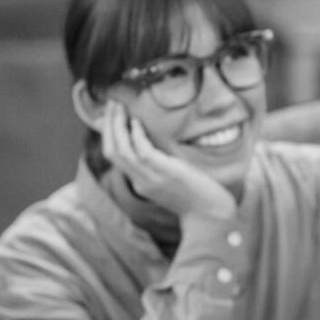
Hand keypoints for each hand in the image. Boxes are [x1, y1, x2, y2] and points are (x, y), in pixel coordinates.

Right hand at [99, 100, 235, 221]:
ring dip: (117, 126)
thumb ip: (159, 165)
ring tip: (119, 107)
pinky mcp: (166, 173)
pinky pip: (143, 152)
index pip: (114, 156)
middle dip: (108, 125)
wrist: (211, 215)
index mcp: (140, 182)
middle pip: (113, 151)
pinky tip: (136, 122)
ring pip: (122, 151)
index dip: (108, 133)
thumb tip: (154, 142)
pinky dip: (136, 135)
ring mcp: (152, 178)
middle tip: (112, 104)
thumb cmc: (197, 196)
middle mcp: (141, 181)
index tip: (111, 113)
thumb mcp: (171, 179)